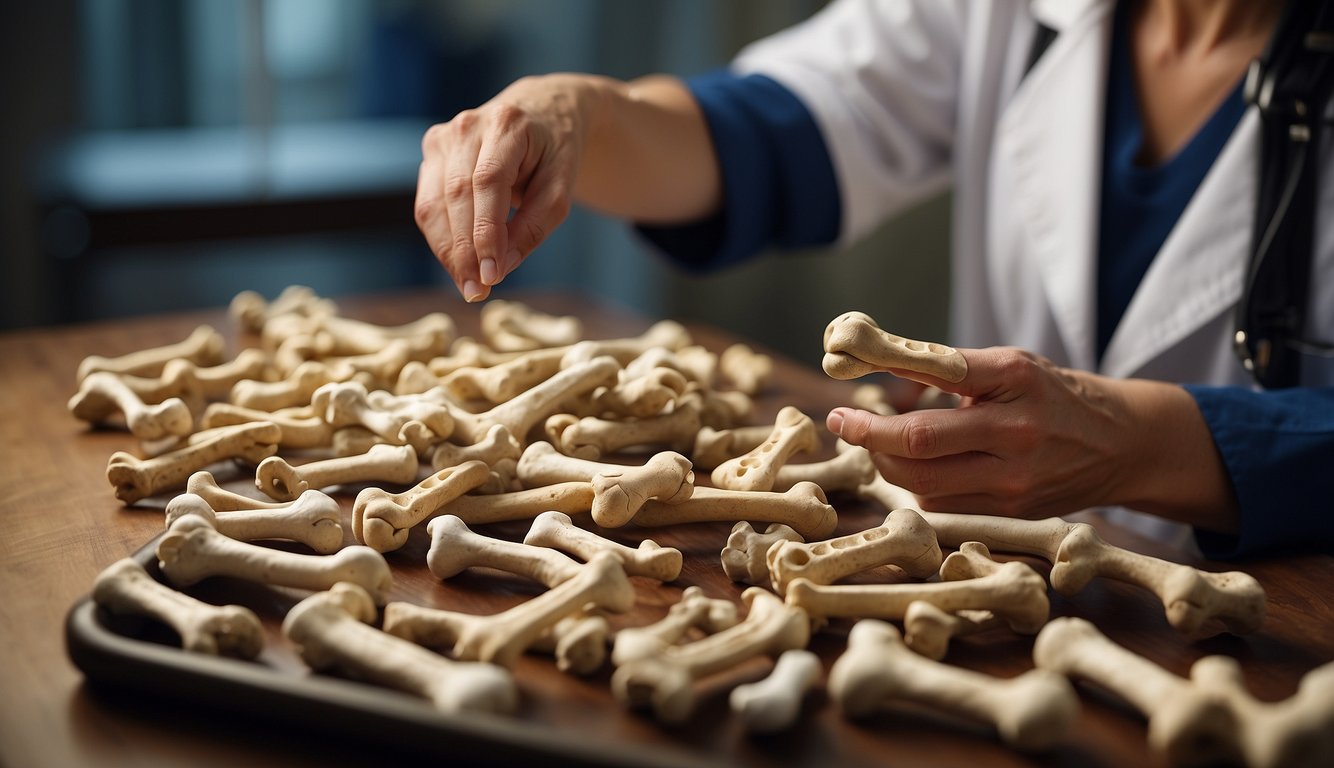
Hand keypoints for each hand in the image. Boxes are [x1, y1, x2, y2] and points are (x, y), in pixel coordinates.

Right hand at [416, 75, 588, 301]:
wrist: (542, 111)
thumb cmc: (555, 152)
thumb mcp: (562, 188)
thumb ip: (534, 226)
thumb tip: (501, 267)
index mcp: (507, 124)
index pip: (487, 183)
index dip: (485, 232)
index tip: (490, 275)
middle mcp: (467, 125)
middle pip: (455, 196)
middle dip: (464, 250)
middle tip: (477, 292)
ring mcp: (443, 137)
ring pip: (433, 204)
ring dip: (448, 251)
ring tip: (468, 286)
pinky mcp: (432, 152)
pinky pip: (428, 204)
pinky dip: (442, 239)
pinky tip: (459, 264)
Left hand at [826, 347, 1237, 529]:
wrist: (1122, 444)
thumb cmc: (1051, 395)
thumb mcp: (1007, 366)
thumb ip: (944, 366)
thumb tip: (870, 359)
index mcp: (1014, 378)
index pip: (935, 379)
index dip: (884, 386)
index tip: (842, 400)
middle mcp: (1016, 431)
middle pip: (919, 445)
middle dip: (870, 438)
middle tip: (845, 424)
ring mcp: (1016, 479)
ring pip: (923, 483)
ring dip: (888, 465)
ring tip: (878, 444)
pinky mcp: (1012, 512)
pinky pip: (944, 505)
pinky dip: (918, 488)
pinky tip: (918, 470)